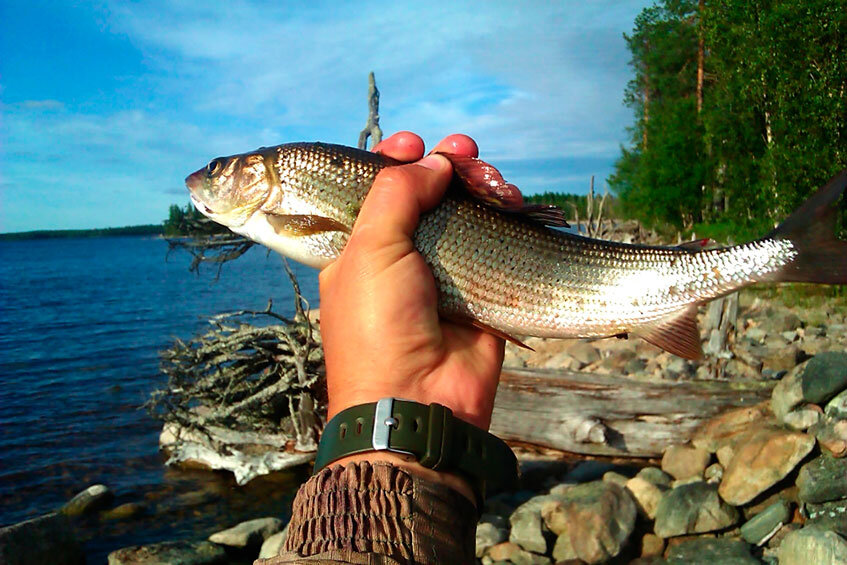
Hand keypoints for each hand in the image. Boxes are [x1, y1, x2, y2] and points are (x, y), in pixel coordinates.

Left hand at [319, 131, 504, 429]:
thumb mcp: (369, 249)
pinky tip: (511, 201)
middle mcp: (402, 258)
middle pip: (428, 196)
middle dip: (447, 166)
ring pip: (467, 214)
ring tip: (493, 180)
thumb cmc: (377, 324)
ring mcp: (445, 274)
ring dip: (481, 187)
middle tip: (465, 151)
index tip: (414, 143)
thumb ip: (397, 195)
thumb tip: (432, 161)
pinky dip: (508, 218)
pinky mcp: (483, 290)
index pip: (377, 192)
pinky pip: (499, 243)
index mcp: (360, 249)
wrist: (419, 399)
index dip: (396, 162)